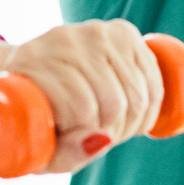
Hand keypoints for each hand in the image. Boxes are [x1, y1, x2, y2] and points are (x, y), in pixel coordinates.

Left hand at [4, 20, 163, 172]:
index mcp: (30, 63)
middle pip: (114, 102)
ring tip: (108, 125)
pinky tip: (129, 114)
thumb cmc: (34, 122)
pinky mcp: (123, 32)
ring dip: (130, 123)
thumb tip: (102, 139)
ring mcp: (95, 31)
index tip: (71, 139)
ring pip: (137, 95)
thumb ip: (64, 153)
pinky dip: (150, 108)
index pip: (81, 107)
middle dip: (111, 132)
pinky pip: (153, 82)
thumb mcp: (37, 150)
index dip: (85, 135)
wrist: (33, 78)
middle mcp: (62, 38)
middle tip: (93, 136)